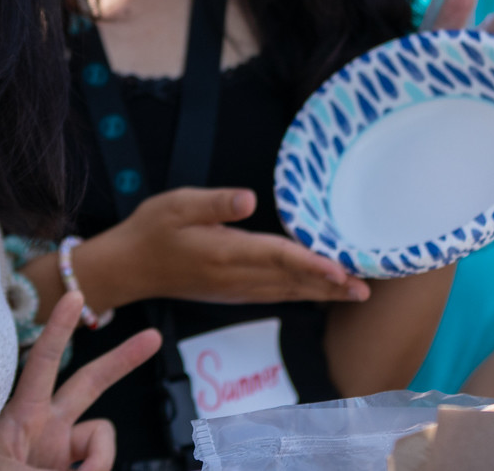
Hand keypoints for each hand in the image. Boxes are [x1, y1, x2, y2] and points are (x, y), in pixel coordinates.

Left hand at [0, 292, 160, 470]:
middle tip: (154, 337)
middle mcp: (46, 428)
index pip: (43, 363)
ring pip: (102, 440)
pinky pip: (98, 466)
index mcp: (22, 416)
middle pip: (90, 384)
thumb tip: (91, 470)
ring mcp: (60, 453)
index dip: (59, 329)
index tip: (76, 295)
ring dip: (98, 464)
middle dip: (121, 361)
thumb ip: (49, 469)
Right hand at [84, 187, 370, 308]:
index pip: (277, 257)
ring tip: (352, 293)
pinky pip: (274, 295)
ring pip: (286, 292)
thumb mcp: (177, 204)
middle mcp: (235, 276)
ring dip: (320, 293)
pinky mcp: (231, 293)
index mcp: (224, 252)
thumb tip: (249, 199)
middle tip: (366, 288)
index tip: (341, 269)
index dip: (311, 262)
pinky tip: (315, 293)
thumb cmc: (151, 230)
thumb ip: (215, 203)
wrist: (127, 269)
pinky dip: (299, 294)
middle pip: (291, 281)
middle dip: (329, 285)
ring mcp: (234, 290)